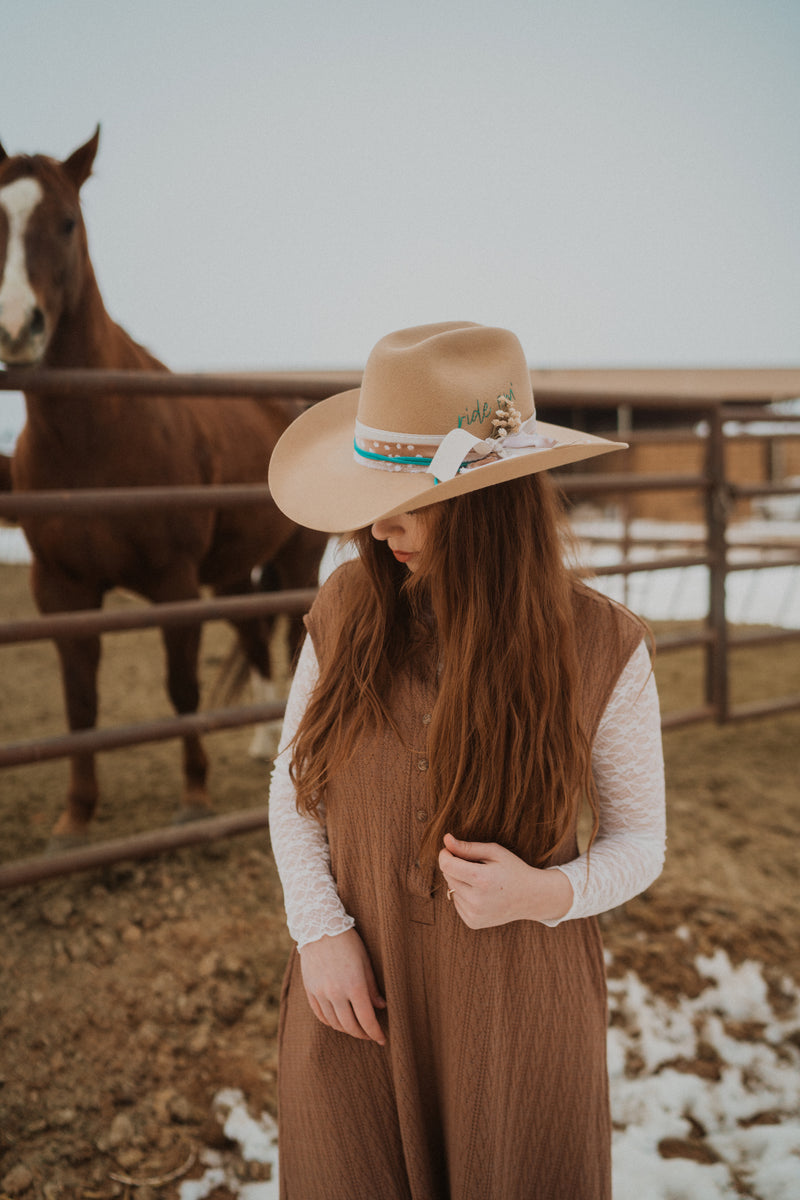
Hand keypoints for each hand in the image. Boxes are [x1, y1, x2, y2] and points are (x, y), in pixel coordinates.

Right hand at [299, 928, 386, 1044]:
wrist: (319, 927)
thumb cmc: (348, 941)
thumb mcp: (365, 961)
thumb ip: (372, 987)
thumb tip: (381, 1006)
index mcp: (354, 985)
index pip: (367, 1020)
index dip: (375, 1033)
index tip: (382, 1040)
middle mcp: (336, 993)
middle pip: (350, 1026)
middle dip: (362, 1034)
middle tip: (370, 1035)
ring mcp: (320, 993)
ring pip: (334, 1023)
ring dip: (346, 1029)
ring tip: (356, 1028)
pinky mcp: (310, 990)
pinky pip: (320, 1015)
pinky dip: (330, 1022)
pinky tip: (338, 1021)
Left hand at [438, 833, 573, 927]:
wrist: (532, 897)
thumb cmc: (513, 870)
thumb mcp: (495, 852)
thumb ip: (468, 847)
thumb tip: (446, 840)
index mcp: (482, 879)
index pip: (447, 865)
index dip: (445, 854)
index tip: (451, 849)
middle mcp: (476, 900)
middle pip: (448, 877)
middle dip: (455, 867)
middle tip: (475, 865)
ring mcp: (474, 914)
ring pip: (451, 890)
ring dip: (460, 882)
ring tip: (482, 881)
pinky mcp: (473, 922)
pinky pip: (457, 903)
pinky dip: (464, 895)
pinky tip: (481, 894)